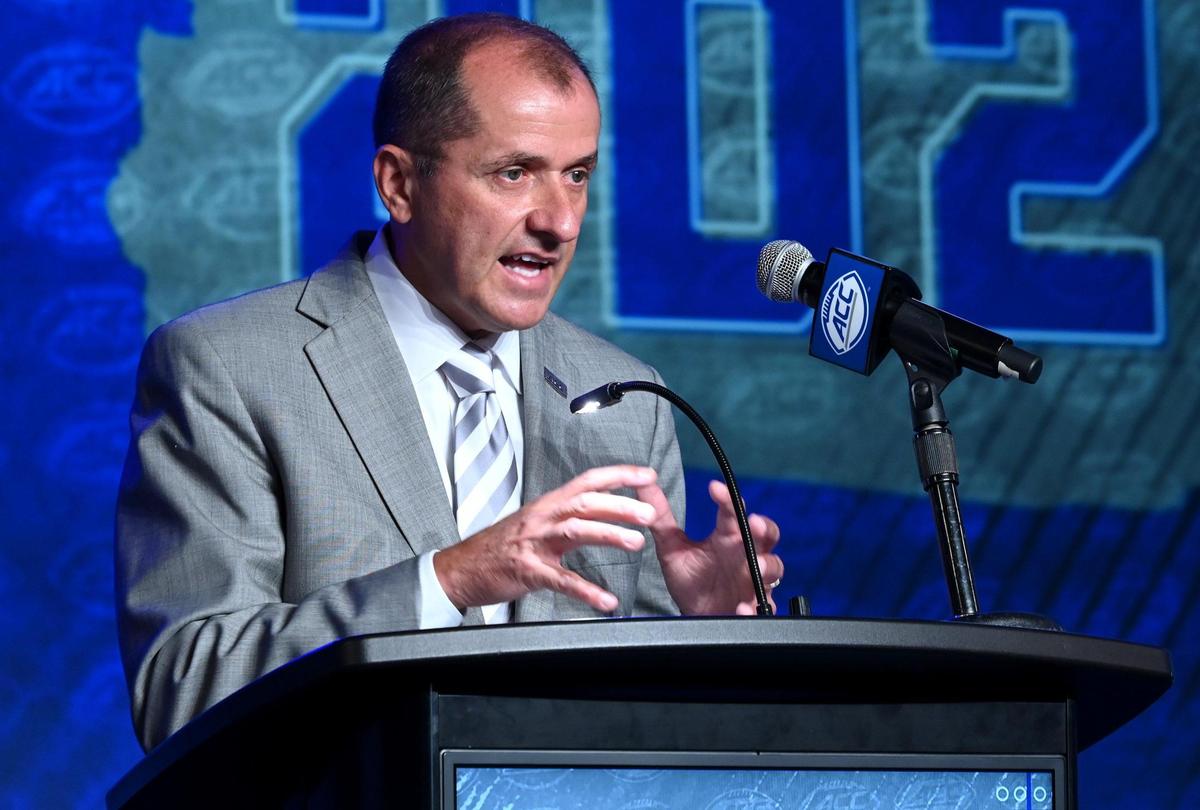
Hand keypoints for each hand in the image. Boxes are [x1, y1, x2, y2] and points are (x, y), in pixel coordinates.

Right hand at [433, 465, 659, 611]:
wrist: (462, 568)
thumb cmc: (501, 546)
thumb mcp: (537, 522)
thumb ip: (568, 515)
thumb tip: (603, 507)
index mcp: (549, 504)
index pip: (589, 481)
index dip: (619, 476)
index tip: (647, 476)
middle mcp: (543, 517)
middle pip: (586, 502)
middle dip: (621, 505)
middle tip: (650, 513)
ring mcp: (534, 543)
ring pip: (576, 530)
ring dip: (608, 534)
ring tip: (636, 542)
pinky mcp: (528, 571)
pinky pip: (561, 580)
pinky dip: (586, 591)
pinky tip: (606, 600)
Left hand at [638, 479, 782, 615]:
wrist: (696, 614)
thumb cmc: (690, 578)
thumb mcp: (671, 547)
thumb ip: (660, 517)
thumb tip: (642, 483)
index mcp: (727, 537)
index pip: (732, 512)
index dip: (727, 499)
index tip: (714, 488)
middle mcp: (744, 554)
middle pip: (766, 535)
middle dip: (764, 528)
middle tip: (754, 522)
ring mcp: (753, 580)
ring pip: (773, 568)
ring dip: (767, 565)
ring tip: (757, 565)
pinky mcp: (753, 606)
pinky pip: (762, 606)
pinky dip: (753, 607)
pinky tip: (742, 607)